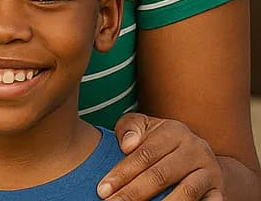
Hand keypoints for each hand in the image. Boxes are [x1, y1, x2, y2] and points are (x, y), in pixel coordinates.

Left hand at [99, 113, 223, 200]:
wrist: (200, 158)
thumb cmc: (161, 142)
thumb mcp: (145, 128)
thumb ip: (129, 129)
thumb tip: (127, 145)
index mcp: (174, 131)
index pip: (144, 155)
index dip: (122, 173)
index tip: (103, 190)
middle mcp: (195, 149)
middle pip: (160, 175)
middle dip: (133, 193)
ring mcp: (210, 172)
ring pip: (185, 193)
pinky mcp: (219, 193)